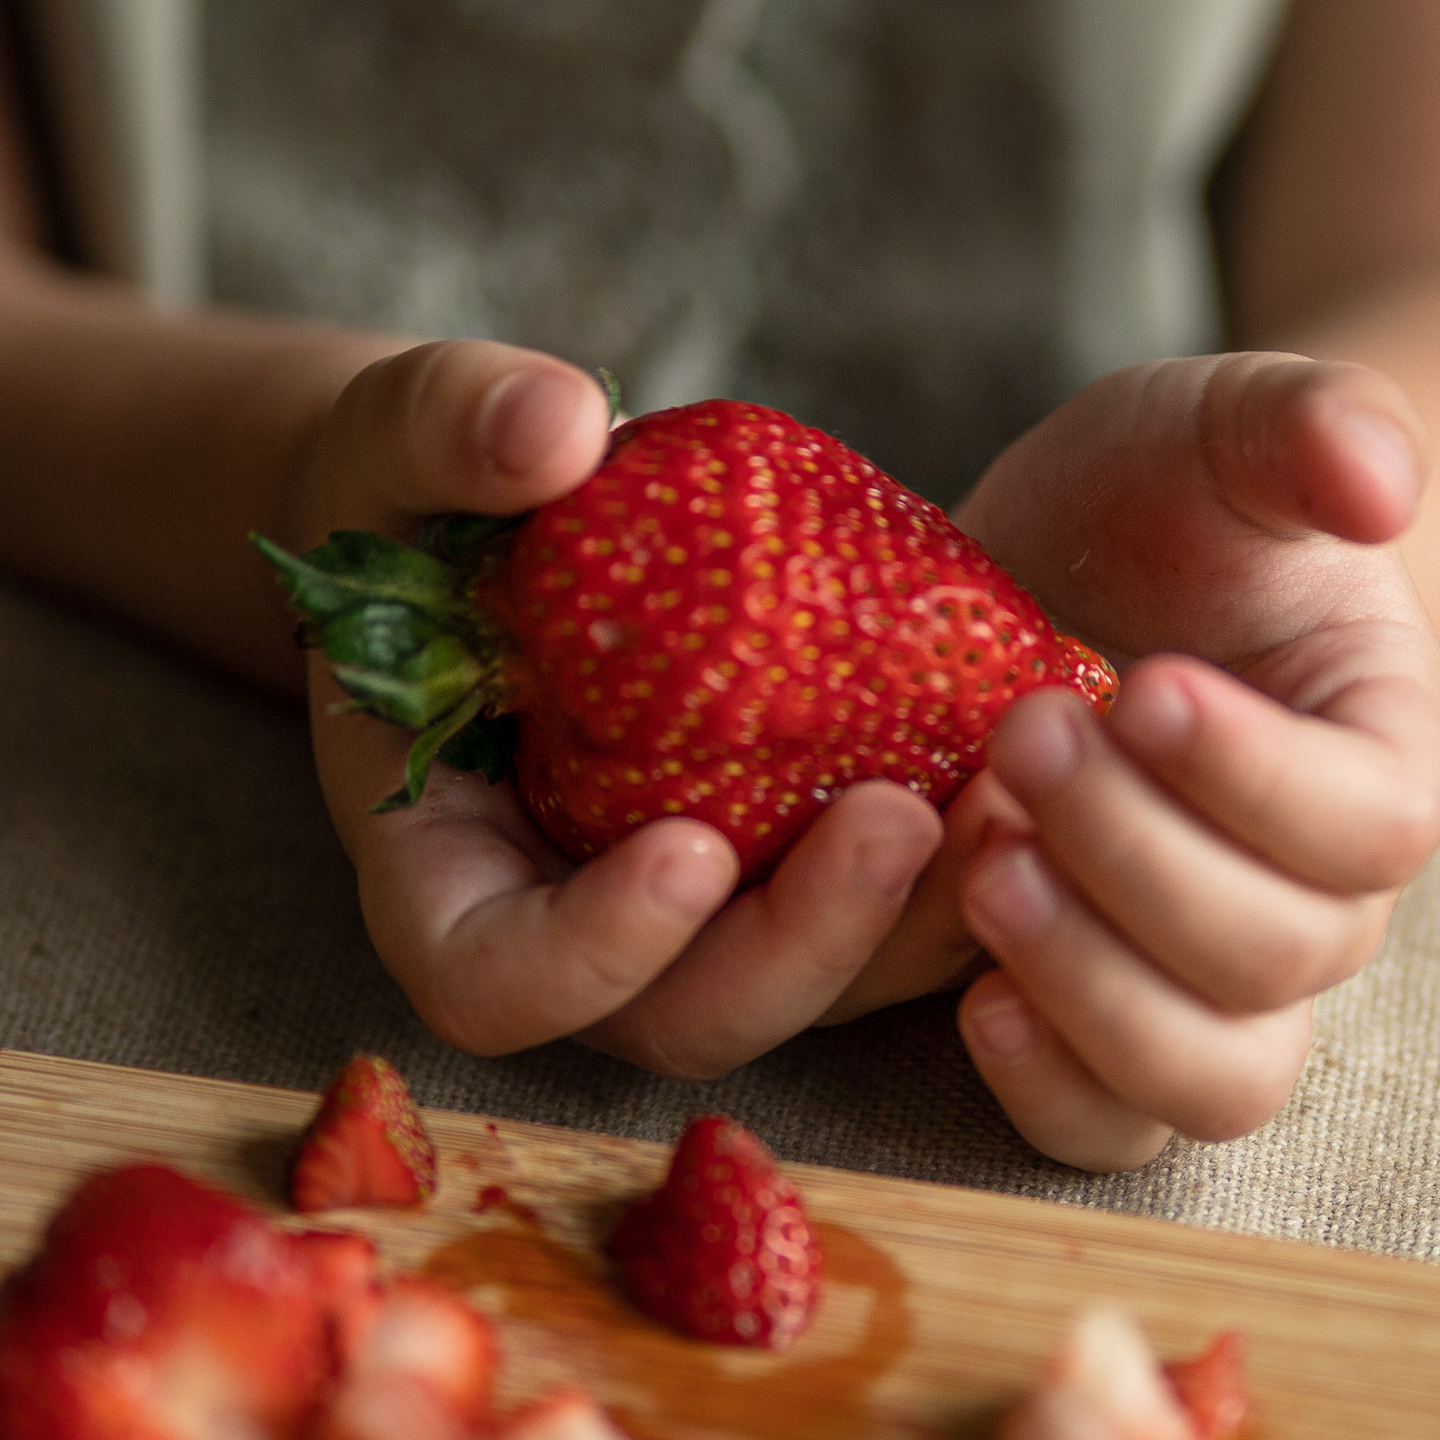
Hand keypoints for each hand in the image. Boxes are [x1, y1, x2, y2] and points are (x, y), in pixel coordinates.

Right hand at [281, 343, 950, 1076]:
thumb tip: (557, 424)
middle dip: (805, 944)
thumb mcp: (396, 442)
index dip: (597, 952)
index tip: (692, 849)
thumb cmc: (413, 490)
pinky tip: (1042, 758)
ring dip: (921, 923)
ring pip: (821, 987)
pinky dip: (969, 859)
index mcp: (445, 872)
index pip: (496, 981)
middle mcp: (578, 930)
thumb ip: (450, 427)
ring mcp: (703, 917)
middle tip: (900, 818)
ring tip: (1014, 797)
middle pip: (691, 1015)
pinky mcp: (799, 866)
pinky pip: (894, 911)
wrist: (494, 511)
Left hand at [827, 354, 1439, 1171]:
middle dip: (1136, 855)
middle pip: (1278, 956)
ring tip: (984, 869)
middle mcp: (1325, 904)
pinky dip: (1046, 1088)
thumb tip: (1380, 476)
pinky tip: (968, 997)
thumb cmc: (1162, 510)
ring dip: (1094, 992)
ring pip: (1209, 1078)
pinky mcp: (1105, 1034)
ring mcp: (1218, 991)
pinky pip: (1108, 1131)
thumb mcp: (1220, 430)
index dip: (1258, 777)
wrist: (1063, 585)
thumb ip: (1310, 424)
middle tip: (1018, 733)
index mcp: (1390, 760)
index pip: (1375, 823)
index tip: (1143, 685)